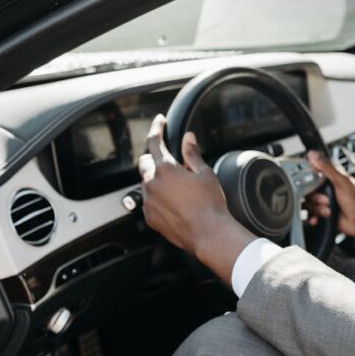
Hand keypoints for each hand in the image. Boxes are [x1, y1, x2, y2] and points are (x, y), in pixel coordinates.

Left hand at [138, 115, 255, 280]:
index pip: (154, 142)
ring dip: (157, 180)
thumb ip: (192, 153)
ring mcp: (149, 201)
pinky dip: (157, 198)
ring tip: (177, 188)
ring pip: (146, 182)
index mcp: (166, 169)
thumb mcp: (205, 173)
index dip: (157, 128)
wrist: (208, 233)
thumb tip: (188, 138)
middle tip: (172, 164)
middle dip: (155, 159)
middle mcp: (152, 184)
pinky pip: (148, 201)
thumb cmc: (209, 205)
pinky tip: (174, 203)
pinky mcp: (149, 216)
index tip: (159, 122)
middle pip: (145, 162)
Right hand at [304, 151, 354, 236]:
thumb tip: (313, 154)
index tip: (312, 185)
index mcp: (330, 179)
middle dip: (316, 198)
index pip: (311, 175)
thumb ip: (327, 167)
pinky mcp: (322, 214)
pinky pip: (310, 215)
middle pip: (307, 191)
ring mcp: (323, 202)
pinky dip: (313, 217)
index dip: (308, 180)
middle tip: (327, 200)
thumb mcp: (341, 181)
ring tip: (329, 210)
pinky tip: (318, 218)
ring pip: (309, 204)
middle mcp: (325, 190)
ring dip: (318, 208)